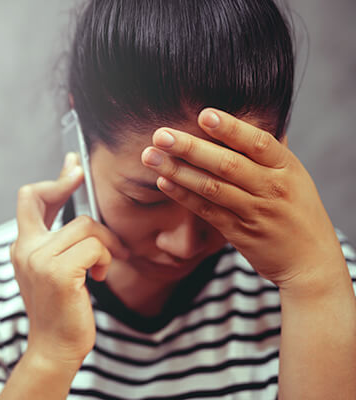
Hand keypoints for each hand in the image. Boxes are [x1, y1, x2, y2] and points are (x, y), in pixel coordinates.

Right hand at [11, 153, 128, 365]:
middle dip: (75, 194)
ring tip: (104, 267)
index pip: (29, 199)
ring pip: (86, 226)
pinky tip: (101, 278)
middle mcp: (25, 248)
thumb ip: (60, 241)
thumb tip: (80, 214)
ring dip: (105, 245)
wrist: (54, 348)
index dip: (53, 181)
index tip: (73, 167)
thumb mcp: (55, 270)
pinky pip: (95, 246)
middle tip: (88, 193)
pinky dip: (106, 260)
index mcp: (23, 246)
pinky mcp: (58, 271)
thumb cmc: (61, 309)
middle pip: (53, 199)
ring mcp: (39, 258)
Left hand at [141, 108, 344, 291]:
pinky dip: (184, 195)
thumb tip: (252, 117)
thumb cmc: (298, 211)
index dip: (231, 128)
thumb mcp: (294, 176)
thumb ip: (270, 152)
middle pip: (227, 164)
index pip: (258, 142)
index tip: (203, 114)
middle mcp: (272, 188)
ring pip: (212, 188)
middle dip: (191, 147)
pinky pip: (207, 211)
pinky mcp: (239, 233)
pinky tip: (164, 182)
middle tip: (160, 134)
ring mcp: (255, 212)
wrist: (311, 262)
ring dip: (178, 171)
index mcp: (287, 168)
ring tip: (151, 156)